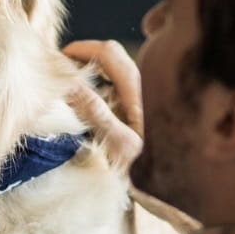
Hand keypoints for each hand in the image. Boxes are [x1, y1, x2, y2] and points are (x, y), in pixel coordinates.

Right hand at [62, 40, 142, 170]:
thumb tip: (70, 84)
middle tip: (60, 76)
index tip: (57, 62)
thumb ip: (95, 112)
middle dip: (82, 60)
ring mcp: (142, 96)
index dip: (79, 50)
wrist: (177, 184)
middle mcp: (143, 85)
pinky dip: (97, 90)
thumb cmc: (149, 166)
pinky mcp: (140, 110)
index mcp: (139, 87)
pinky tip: (86, 110)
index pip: (107, 51)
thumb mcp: (119, 143)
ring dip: (88, 76)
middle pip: (109, 56)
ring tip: (68, 94)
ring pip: (112, 72)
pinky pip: (115, 89)